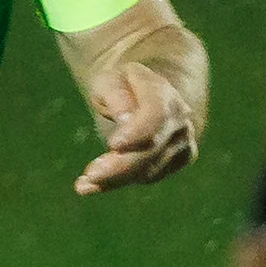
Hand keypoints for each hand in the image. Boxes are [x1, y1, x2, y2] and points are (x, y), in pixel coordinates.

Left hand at [74, 58, 197, 195]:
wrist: (143, 94)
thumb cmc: (120, 85)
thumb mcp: (109, 80)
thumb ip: (115, 94)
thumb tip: (124, 118)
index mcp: (163, 94)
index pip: (157, 115)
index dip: (137, 132)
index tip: (113, 145)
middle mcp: (179, 121)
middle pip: (152, 149)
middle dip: (121, 165)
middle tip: (91, 174)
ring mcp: (182, 144)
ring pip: (149, 170)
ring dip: (114, 178)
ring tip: (83, 182)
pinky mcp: (177, 162)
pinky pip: (147, 178)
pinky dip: (117, 183)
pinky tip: (89, 186)